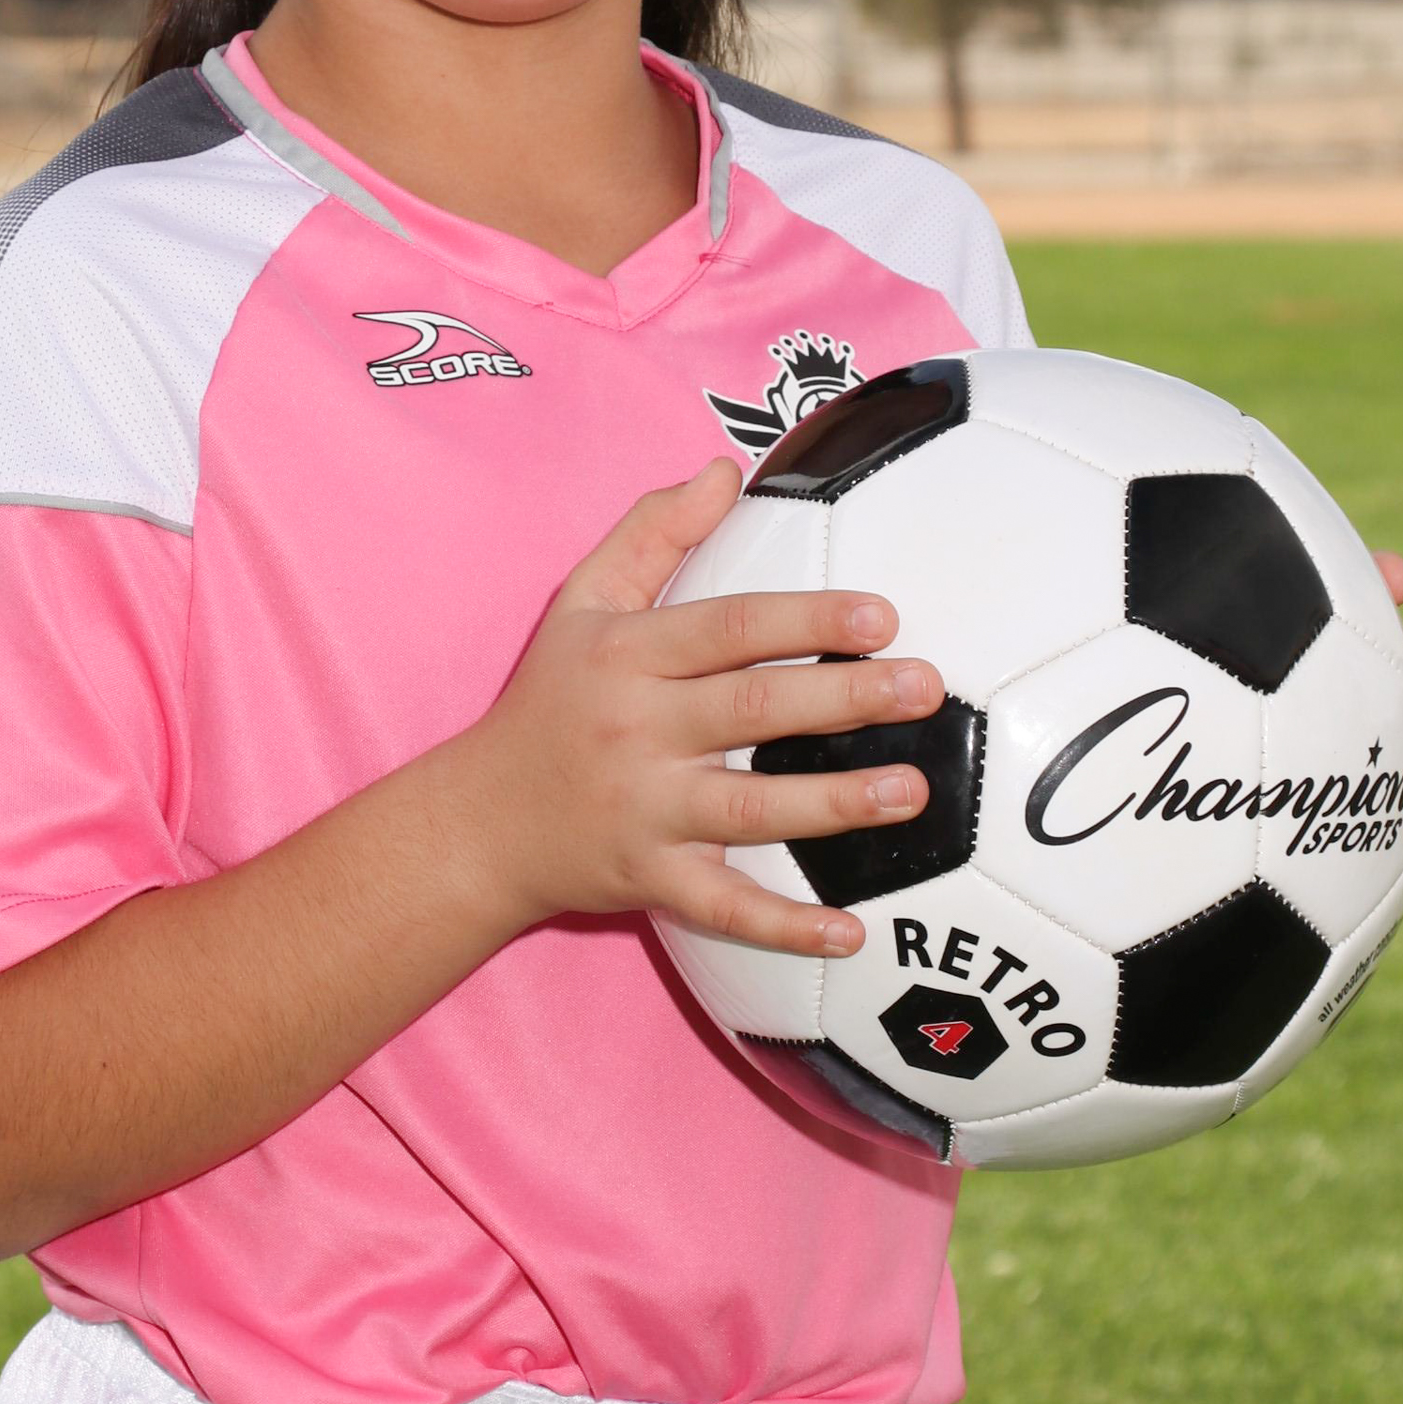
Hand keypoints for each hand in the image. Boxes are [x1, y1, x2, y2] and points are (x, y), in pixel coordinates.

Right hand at [449, 458, 943, 958]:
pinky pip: (724, 906)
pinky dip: (784, 926)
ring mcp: (644, 811)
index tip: (881, 615)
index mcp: (628, 656)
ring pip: (748, 809)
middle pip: (752, 712)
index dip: (805, 618)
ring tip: (912, 790)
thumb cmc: (548, 700)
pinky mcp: (650, 880)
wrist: (478, 821)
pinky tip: (852, 932)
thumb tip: (724, 471)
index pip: (727, 629)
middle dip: (844, 698)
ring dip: (834, 803)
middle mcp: (637, 731)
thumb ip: (653, 532)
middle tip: (924, 687)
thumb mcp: (581, 602)